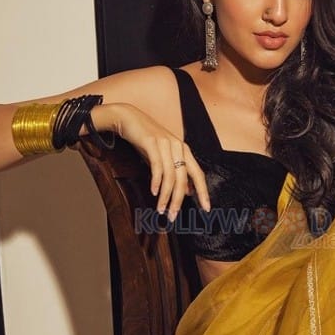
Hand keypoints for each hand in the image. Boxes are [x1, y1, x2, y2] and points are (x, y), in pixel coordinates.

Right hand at [95, 103, 209, 220]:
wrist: (128, 118)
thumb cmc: (146, 140)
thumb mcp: (163, 157)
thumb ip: (175, 173)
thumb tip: (186, 192)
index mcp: (184, 151)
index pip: (198, 174)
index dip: (203, 192)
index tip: (206, 208)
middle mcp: (178, 147)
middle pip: (184, 178)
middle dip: (178, 200)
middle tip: (173, 216)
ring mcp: (166, 144)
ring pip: (170, 175)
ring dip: (165, 195)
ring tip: (161, 209)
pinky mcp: (152, 143)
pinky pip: (157, 166)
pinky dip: (156, 181)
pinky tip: (154, 192)